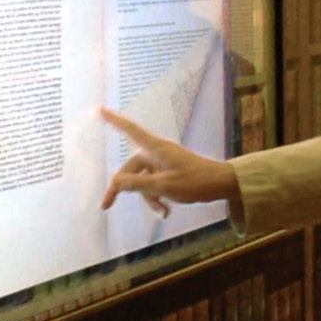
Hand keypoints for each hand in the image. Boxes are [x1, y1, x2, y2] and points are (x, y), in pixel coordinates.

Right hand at [100, 107, 240, 215]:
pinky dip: (157, 197)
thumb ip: (136, 183)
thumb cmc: (194, 181)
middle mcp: (156, 153)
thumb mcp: (162, 186)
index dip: (114, 120)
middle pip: (130, 168)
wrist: (221, 184)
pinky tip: (166, 211)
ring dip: (147, 197)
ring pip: (143, 180)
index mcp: (154, 148)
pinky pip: (154, 184)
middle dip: (122, 187)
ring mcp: (162, 163)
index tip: (99, 109)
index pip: (129, 130)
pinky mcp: (169, 172)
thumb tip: (114, 181)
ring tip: (161, 211)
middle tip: (106, 205)